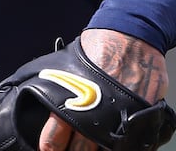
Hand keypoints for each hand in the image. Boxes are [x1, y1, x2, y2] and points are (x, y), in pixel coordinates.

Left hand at [37, 29, 168, 149]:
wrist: (131, 36)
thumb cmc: (96, 48)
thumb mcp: (63, 64)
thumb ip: (50, 87)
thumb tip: (31, 93)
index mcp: (70, 103)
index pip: (52, 140)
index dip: (50, 147)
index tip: (49, 149)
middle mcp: (95, 116)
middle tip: (73, 148)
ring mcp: (120, 121)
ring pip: (108, 150)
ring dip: (100, 149)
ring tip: (96, 146)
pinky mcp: (143, 120)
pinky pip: (134, 145)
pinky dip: (127, 146)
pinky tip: (119, 144)